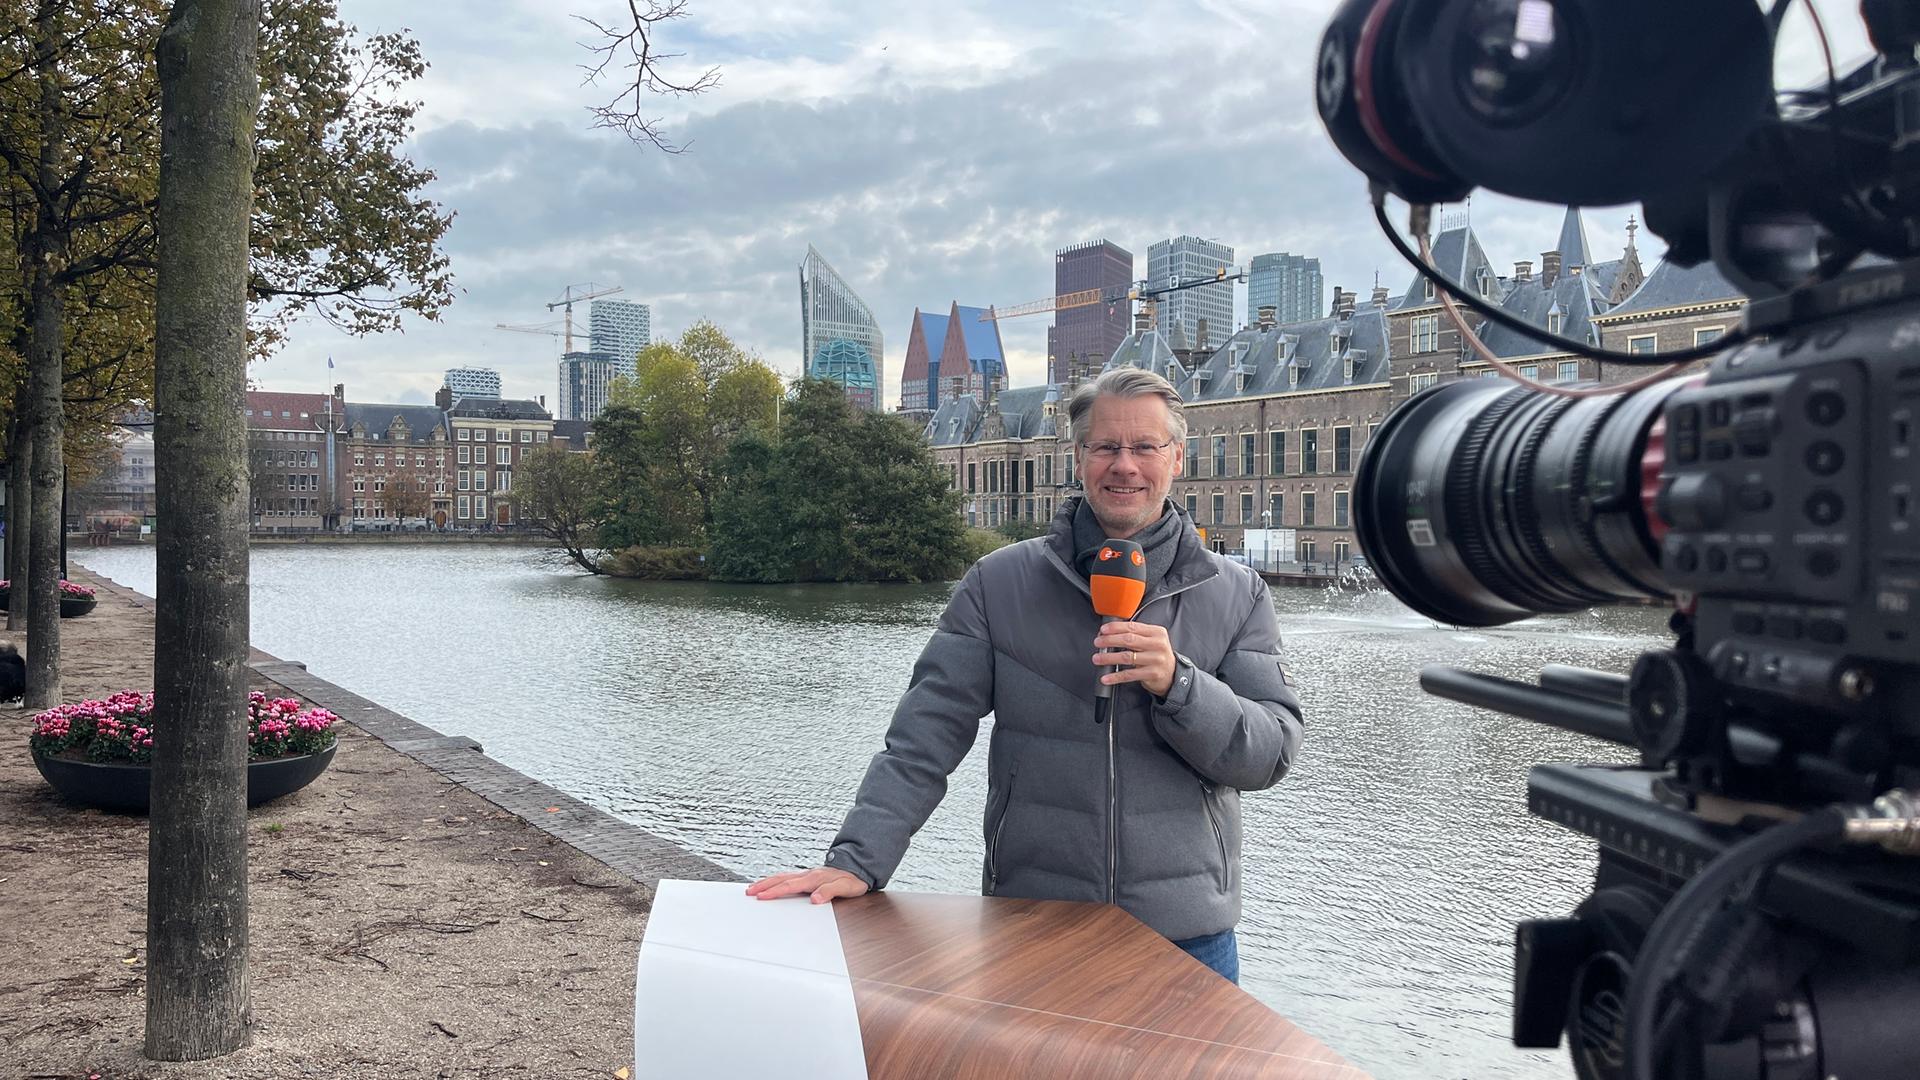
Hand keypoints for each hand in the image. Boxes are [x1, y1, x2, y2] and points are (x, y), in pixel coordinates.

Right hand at [745, 866, 868, 904]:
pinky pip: (788, 877)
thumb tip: (814, 899)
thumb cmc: (853, 879)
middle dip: (764, 885)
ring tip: (754, 887)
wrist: (860, 867)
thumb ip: (830, 892)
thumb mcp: (846, 887)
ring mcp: (807, 874)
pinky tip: (771, 884)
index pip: (790, 886)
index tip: (761, 896)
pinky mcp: (808, 876)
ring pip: (782, 877)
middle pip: (781, 879)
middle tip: (749, 891)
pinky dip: (776, 880)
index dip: (775, 891)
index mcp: (814, 879)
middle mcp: (808, 875)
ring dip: (767, 882)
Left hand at [1093, 621, 1175, 696]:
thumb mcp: (1151, 640)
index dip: (1115, 628)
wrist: (1172, 674)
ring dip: (1109, 658)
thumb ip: (1136, 635)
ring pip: (1127, 657)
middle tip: (1098, 643)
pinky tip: (1106, 677)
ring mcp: (1156, 660)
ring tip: (1097, 659)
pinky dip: (1115, 676)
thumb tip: (1110, 634)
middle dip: (1109, 640)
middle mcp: (1158, 645)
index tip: (1103, 630)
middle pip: (1129, 640)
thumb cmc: (1156, 655)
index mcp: (1157, 632)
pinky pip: (1129, 675)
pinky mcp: (1152, 674)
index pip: (1133, 627)